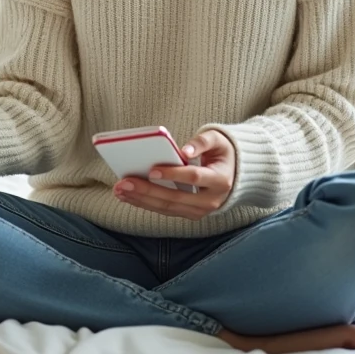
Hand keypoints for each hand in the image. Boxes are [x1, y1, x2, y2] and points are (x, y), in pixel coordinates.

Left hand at [113, 130, 235, 220]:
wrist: (235, 175)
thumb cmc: (222, 153)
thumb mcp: (218, 140)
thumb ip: (202, 141)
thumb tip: (184, 150)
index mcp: (220, 180)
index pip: (193, 178)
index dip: (173, 174)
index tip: (151, 169)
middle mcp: (211, 200)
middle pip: (175, 198)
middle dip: (147, 191)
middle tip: (123, 183)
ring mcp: (200, 211)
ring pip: (167, 208)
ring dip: (141, 200)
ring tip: (120, 190)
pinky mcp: (189, 214)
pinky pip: (165, 210)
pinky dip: (146, 203)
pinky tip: (128, 196)